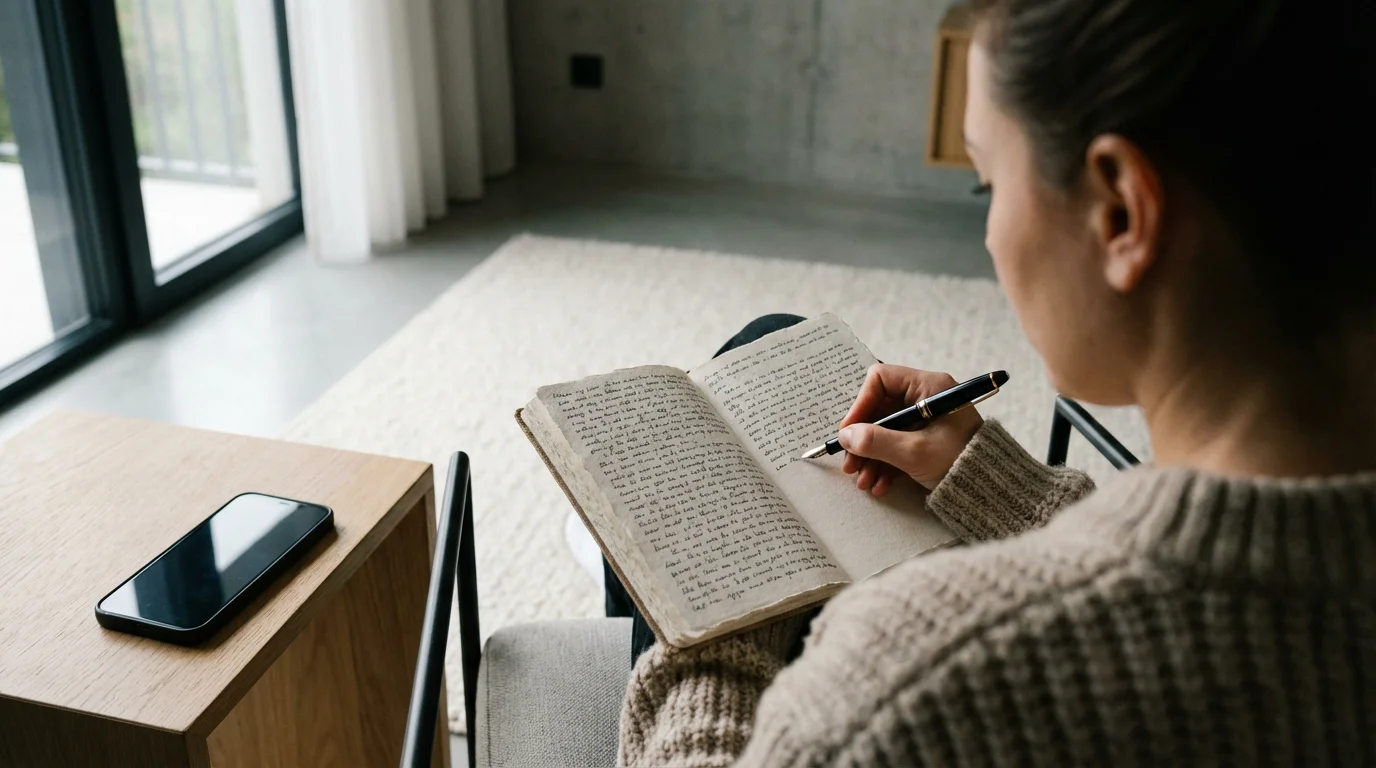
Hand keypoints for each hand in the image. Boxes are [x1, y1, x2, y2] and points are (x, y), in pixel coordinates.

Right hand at [838, 364, 983, 494]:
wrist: (991, 489)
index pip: (881, 380)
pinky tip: (879, 484)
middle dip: (862, 439)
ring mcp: (926, 419)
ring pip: (885, 431)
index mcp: (929, 387)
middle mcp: (926, 398)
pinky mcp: (926, 439)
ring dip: (870, 456)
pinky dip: (885, 464)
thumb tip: (846, 436)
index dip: (861, 404)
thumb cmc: (960, 462)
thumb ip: (876, 442)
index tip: (849, 431)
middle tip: (850, 463)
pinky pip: (897, 445)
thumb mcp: (914, 452)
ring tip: (863, 481)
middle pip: (880, 409)